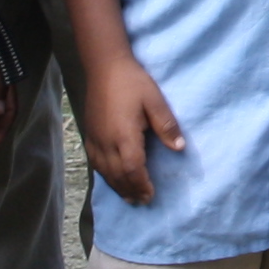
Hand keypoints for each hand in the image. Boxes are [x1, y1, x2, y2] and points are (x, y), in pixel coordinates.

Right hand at [76, 58, 185, 205]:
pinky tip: (112, 179)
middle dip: (131, 190)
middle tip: (143, 201)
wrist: (104, 66)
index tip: (151, 195)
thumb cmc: (132, 82)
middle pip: (118, 175)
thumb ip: (166, 125)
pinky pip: (95, 162)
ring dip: (118, 186)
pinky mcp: (89, 135)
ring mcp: (95, 139)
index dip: (141, 184)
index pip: (133, 168)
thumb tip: (179, 148)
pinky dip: (105, 175)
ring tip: (130, 197)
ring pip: (105, 171)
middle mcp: (107, 141)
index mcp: (124, 135)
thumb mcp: (155, 100)